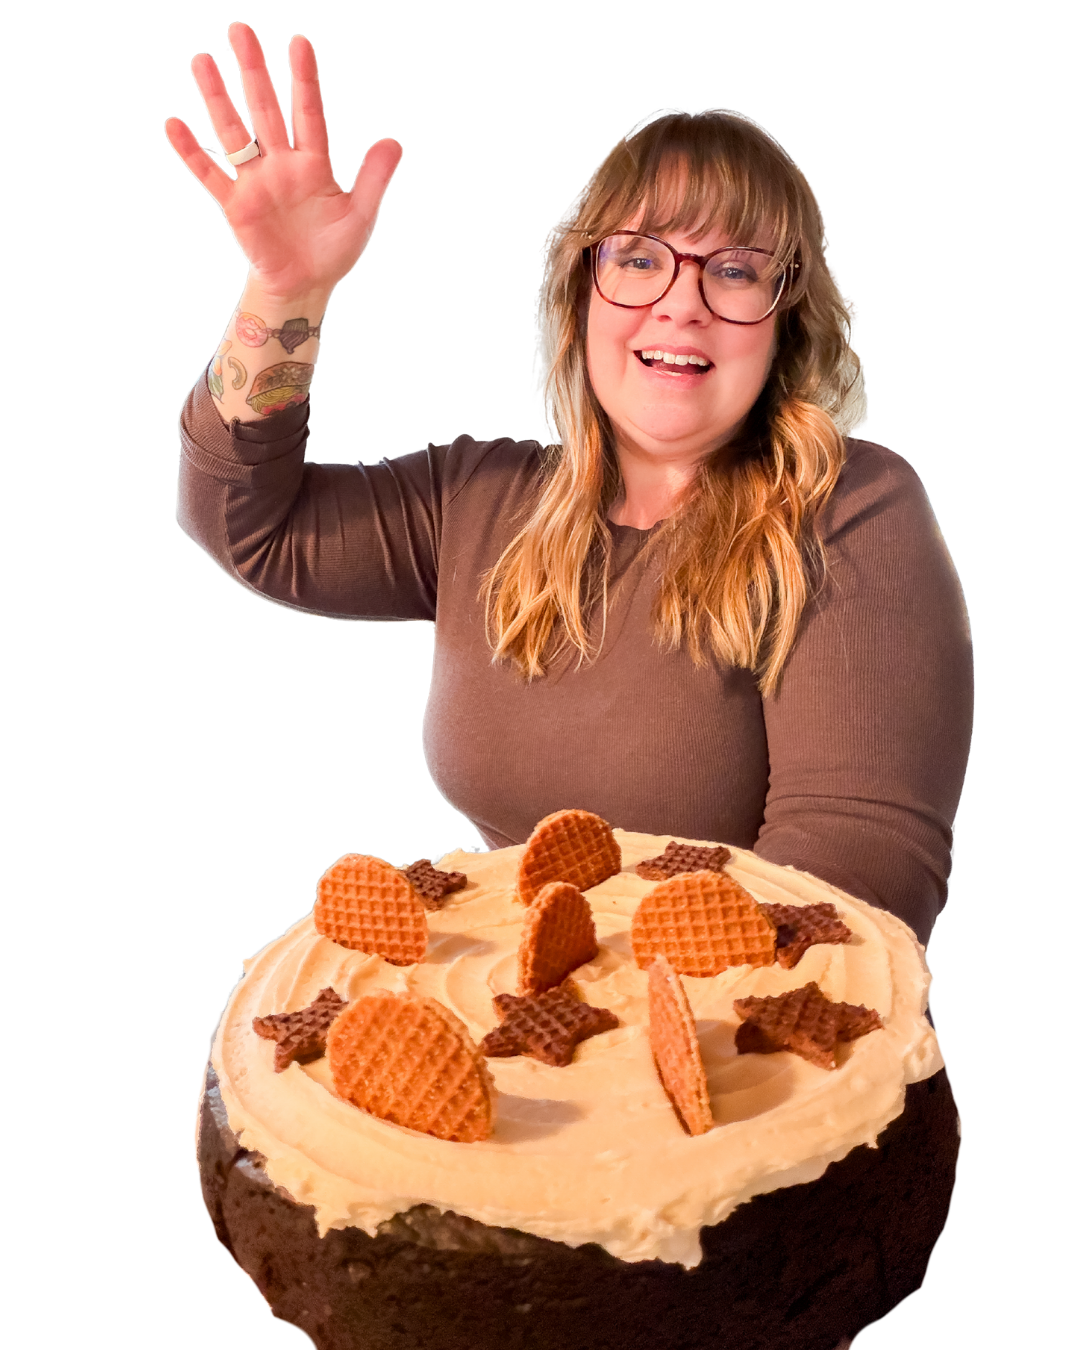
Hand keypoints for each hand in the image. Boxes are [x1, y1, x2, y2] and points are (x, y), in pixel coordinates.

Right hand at [164, 22, 401, 300]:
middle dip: (253, 70)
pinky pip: (210, 174)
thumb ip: (372, 179)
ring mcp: (256, 182)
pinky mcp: (236, 205)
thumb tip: (392, 142)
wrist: (304, 286)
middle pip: (264, 109)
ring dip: (217, 98)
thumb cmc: (332, 250)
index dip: (304, 79)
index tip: (299, 42)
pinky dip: (192, 152)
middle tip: (238, 29)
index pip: (308, 112)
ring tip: (200, 60)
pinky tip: (174, 125)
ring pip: (233, 132)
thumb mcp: (359, 216)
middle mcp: (280, 164)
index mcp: (312, 164)